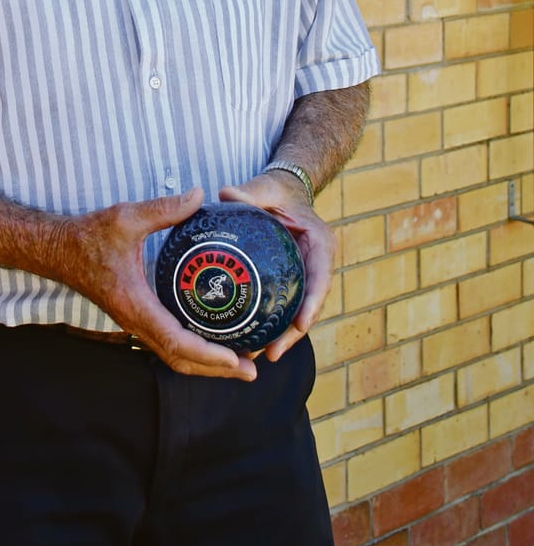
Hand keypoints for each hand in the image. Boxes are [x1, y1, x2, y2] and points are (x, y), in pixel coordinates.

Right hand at [59, 188, 257, 380]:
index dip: (207, 355)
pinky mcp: (135, 317)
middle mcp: (135, 321)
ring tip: (238, 362)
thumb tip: (200, 195)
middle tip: (250, 369)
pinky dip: (191, 351)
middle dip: (215, 370)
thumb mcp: (127, 217)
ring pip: (172, 356)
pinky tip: (211, 340)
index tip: (234, 360)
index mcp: (135, 304)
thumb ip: (164, 208)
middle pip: (179, 360)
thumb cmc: (89, 235)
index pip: (175, 342)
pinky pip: (166, 344)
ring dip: (205, 365)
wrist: (59, 250)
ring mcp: (134, 323)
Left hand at [218, 173, 335, 362]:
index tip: (301, 325)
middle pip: (310, 304)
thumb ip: (248, 192)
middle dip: (294, 333)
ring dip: (283, 337)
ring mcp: (305, 276)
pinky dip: (271, 324)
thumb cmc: (275, 190)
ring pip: (298, 312)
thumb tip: (225, 194)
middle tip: (272, 354)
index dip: (312, 302)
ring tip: (259, 357)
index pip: (320, 276)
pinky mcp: (291, 282)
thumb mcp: (264, 188)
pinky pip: (283, 306)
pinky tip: (249, 342)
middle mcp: (317, 264)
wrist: (283, 192)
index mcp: (320, 243)